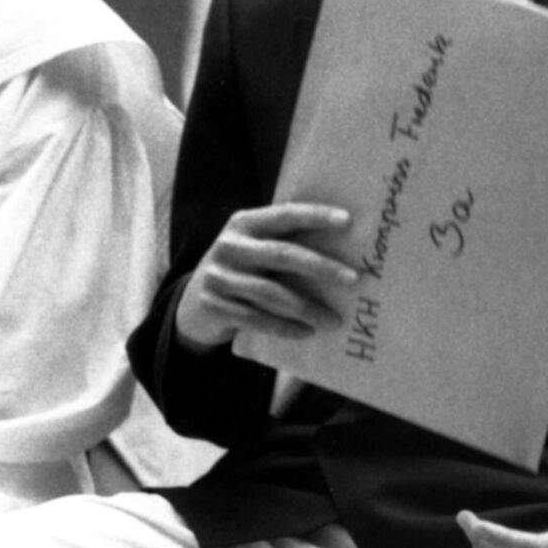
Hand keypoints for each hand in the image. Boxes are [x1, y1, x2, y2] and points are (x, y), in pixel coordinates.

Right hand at [175, 203, 357, 349]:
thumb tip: (343, 247)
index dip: (315, 216)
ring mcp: (219, 277)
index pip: (284, 215)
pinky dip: (285, 328)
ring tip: (335, 320)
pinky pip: (257, 319)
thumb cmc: (241, 271)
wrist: (193, 305)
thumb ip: (283, 242)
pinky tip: (307, 332)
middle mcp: (229, 246)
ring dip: (308, 308)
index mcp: (243, 223)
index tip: (348, 221)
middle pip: (283, 254)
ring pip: (272, 293)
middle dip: (321, 267)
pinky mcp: (214, 306)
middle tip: (354, 280)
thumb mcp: (254, 249)